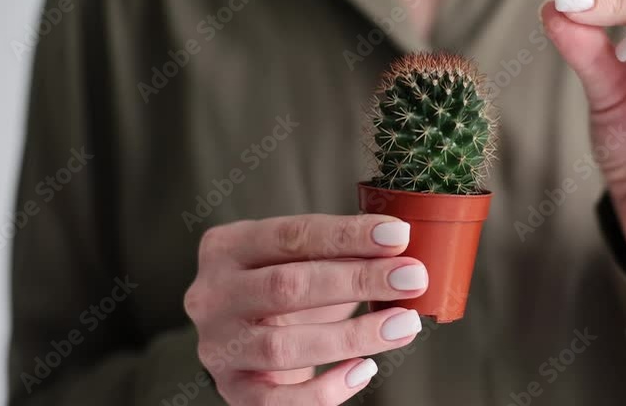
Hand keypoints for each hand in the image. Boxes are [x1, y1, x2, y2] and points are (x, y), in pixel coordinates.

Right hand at [184, 214, 428, 404]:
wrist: (247, 342)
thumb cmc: (285, 293)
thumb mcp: (302, 261)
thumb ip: (340, 252)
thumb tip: (405, 250)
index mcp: (227, 247)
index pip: (291, 235)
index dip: (347, 235)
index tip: (399, 236)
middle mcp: (212, 295)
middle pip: (287, 286)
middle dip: (358, 280)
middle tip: (413, 277)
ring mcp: (217, 346)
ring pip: (283, 346)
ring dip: (353, 335)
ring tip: (404, 324)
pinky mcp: (232, 390)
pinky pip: (278, 401)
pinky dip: (325, 389)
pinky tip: (364, 370)